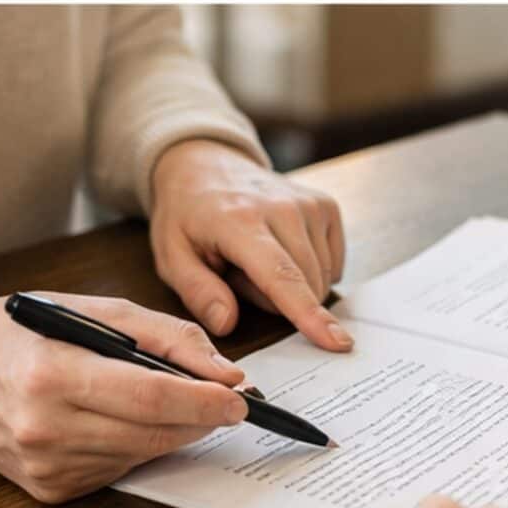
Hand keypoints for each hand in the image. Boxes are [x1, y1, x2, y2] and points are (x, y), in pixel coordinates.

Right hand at [0, 293, 248, 502]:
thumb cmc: (37, 333)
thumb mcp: (101, 313)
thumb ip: (170, 338)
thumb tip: (228, 375)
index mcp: (52, 374)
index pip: (149, 396)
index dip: (203, 401)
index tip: (240, 399)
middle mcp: (43, 426)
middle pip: (153, 433)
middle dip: (202, 419)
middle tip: (228, 405)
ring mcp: (45, 464)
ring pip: (143, 455)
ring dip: (175, 434)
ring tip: (177, 406)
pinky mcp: (51, 488)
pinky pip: (121, 470)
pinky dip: (141, 447)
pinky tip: (128, 424)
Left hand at [150, 139, 350, 351]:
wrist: (207, 165)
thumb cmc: (188, 216)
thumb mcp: (171, 257)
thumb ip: (197, 292)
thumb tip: (226, 323)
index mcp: (239, 222)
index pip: (282, 276)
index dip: (308, 313)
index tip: (335, 342)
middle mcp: (282, 207)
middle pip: (306, 285)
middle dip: (276, 299)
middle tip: (240, 273)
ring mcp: (309, 204)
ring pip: (322, 278)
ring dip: (294, 285)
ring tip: (260, 260)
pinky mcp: (326, 206)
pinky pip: (333, 265)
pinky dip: (312, 271)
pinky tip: (285, 252)